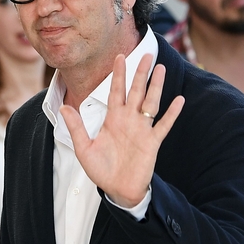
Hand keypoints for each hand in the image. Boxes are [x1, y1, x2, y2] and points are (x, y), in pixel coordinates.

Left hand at [60, 53, 184, 207]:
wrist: (117, 190)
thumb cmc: (102, 170)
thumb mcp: (84, 148)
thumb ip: (76, 127)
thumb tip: (64, 108)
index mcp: (113, 119)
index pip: (116, 91)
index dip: (118, 74)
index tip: (119, 56)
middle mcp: (129, 120)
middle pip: (136, 91)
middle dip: (140, 72)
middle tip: (146, 54)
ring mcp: (142, 130)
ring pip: (151, 102)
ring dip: (156, 86)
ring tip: (161, 68)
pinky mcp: (152, 142)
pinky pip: (163, 125)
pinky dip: (171, 113)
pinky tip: (179, 101)